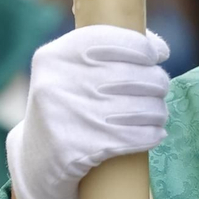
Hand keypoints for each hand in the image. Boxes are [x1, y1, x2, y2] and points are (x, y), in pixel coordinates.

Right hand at [7, 25, 169, 198]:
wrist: (37, 158)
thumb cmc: (66, 105)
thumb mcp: (70, 70)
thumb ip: (106, 50)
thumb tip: (159, 47)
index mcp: (55, 56)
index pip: (113, 40)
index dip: (144, 47)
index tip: (157, 56)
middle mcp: (56, 82)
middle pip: (131, 75)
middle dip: (157, 81)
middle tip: (161, 88)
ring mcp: (66, 117)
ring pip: (138, 108)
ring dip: (157, 111)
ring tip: (158, 112)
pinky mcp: (76, 150)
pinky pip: (132, 138)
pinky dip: (151, 135)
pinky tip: (156, 133)